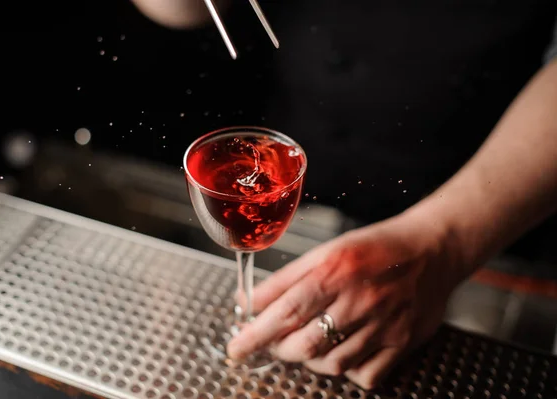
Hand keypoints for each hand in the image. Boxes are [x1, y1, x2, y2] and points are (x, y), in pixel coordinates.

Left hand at [227, 212, 466, 389]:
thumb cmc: (374, 249)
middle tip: (274, 342)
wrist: (432, 251)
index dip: (255, 334)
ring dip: (310, 360)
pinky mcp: (402, 344)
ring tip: (309, 340)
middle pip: (305, 345)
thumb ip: (284, 280)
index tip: (236, 348)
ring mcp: (383, 326)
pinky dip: (346, 370)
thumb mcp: (325, 251)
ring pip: (331, 365)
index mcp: (334, 271)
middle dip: (279, 349)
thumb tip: (248, 302)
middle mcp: (358, 300)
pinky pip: (365, 376)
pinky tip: (344, 350)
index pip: (285, 311)